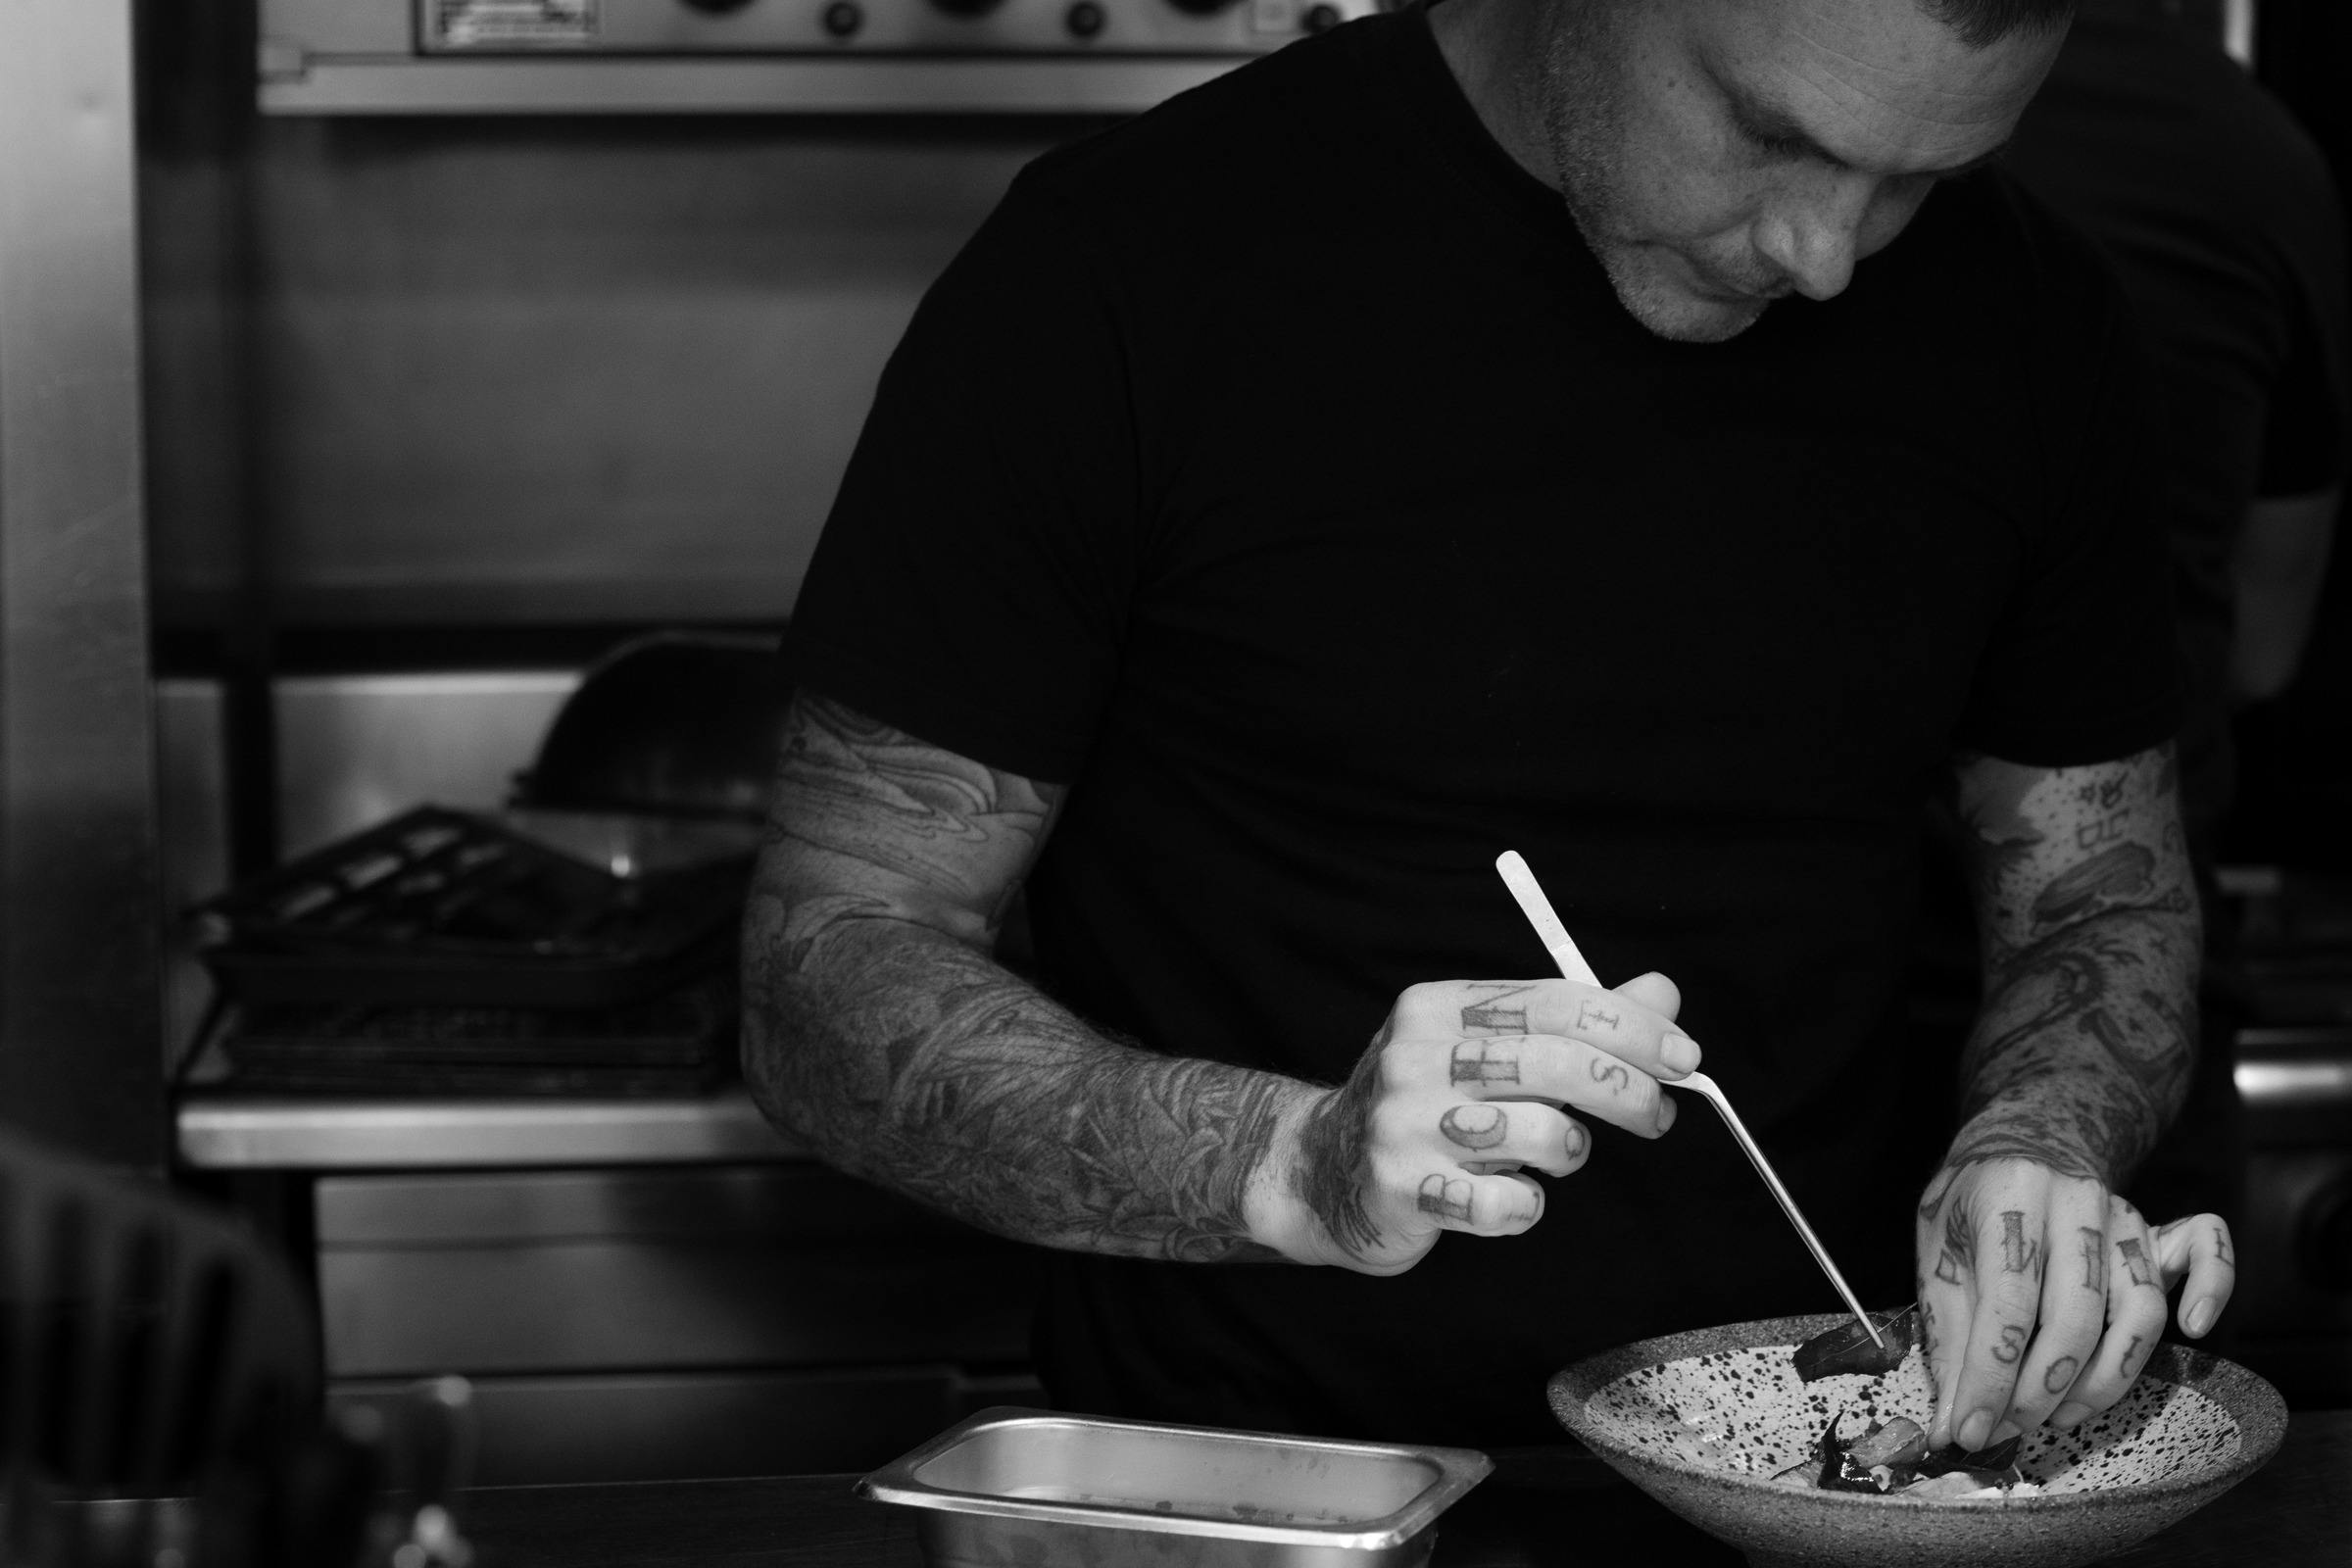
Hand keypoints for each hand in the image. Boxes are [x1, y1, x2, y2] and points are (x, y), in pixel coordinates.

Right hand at [1260, 973, 1700, 1273]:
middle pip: (1551, 1061)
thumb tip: (1662, 993)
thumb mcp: (1486, 1045)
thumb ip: (1573, 1021)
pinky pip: (1504, 1207)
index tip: (1684, 1055)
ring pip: (1539, 1134)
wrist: (1320, 1172)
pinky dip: (1524, 1209)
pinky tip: (1505, 1200)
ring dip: (1569, 1152)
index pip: (1553, 1000)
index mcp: (1438, 1007)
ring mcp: (1403, 1124)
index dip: (1632, 1026)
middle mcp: (1414, 1057)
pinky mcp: (1402, 1188)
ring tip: (1554, 1156)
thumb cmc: (1426, 1105)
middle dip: (1625, 1090)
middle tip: (1658, 1114)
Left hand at [1914, 1159, 2235, 1452]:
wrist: (2023, 1140)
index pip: (2008, 1304)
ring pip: (2140, 1310)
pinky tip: (2196, 1329)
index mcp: (2009, 1198)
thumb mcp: (1937, 1254)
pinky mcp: (2158, 1229)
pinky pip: (2207, 1250)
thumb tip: (1949, 1424)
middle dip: (2041, 1391)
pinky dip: (2214, 1288)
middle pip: (2077, 1317)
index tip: (1969, 1430)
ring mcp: (2124, 1215)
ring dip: (2104, 1380)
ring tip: (2058, 1415)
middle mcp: (2075, 1204)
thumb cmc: (1974, 1203)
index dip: (1990, 1379)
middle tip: (2010, 1428)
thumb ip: (1948, 1337)